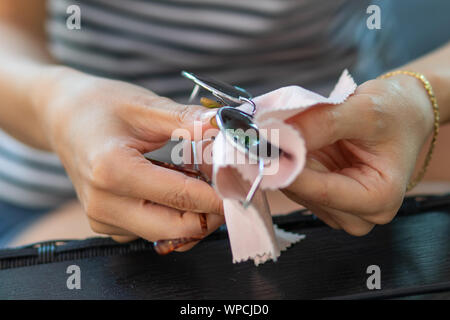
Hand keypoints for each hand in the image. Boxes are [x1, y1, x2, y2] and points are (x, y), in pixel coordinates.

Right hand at [35, 67, 223, 245]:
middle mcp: (104, 203)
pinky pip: (153, 231)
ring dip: (193, 213)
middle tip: (225, 184)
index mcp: (112, 171)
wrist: (61, 117)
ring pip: (168, 234)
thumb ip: (188, 122)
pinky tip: (173, 187)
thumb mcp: (145, 105)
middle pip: (177, 228)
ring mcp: (103, 218)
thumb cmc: (98, 105)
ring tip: (197, 179)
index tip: (243, 185)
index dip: (220, 194)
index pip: (182, 197)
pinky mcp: (106, 224)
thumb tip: (227, 130)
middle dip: (209, 212)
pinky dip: (173, 214)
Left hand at [283, 74, 433, 234]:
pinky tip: (294, 141)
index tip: (262, 146)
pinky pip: (295, 182)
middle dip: (284, 161)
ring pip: (294, 189)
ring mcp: (339, 209)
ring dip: (285, 159)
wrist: (403, 113)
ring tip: (288, 129)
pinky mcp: (324, 199)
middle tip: (267, 129)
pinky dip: (289, 160)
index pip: (322, 191)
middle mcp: (360, 214)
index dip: (289, 168)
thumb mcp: (363, 110)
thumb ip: (321, 124)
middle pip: (305, 193)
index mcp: (379, 198)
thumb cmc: (395, 112)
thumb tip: (279, 135)